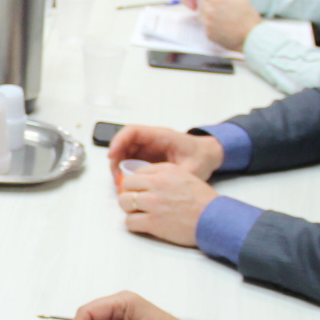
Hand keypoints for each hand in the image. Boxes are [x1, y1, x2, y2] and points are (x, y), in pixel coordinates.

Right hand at [106, 124, 224, 181]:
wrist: (207, 156)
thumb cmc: (201, 157)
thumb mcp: (192, 169)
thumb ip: (175, 177)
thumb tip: (159, 187)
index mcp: (162, 136)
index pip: (133, 131)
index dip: (119, 141)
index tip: (112, 155)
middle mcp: (152, 140)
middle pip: (124, 142)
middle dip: (115, 157)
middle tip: (116, 176)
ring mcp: (148, 147)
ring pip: (125, 151)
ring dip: (118, 165)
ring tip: (120, 182)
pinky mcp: (147, 156)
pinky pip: (130, 159)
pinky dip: (124, 169)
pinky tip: (127, 181)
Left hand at [116, 163, 216, 246]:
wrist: (214, 219)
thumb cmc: (203, 201)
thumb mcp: (185, 176)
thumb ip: (164, 175)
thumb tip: (145, 179)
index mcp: (165, 171)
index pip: (137, 173)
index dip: (137, 184)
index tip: (140, 191)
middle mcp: (157, 184)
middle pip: (126, 186)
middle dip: (130, 195)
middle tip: (137, 203)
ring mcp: (153, 203)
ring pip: (124, 202)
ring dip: (129, 209)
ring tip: (139, 214)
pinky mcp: (152, 222)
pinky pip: (129, 221)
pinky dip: (134, 224)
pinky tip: (143, 224)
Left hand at [190, 0, 261, 51]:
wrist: (251, 37)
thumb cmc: (248, 16)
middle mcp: (209, 10)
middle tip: (216, 2)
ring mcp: (207, 23)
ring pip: (201, 12)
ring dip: (207, 11)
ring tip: (220, 14)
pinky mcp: (208, 33)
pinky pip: (205, 24)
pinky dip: (210, 23)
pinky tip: (221, 24)